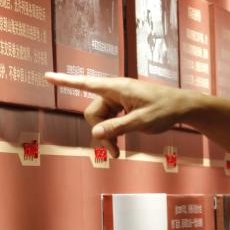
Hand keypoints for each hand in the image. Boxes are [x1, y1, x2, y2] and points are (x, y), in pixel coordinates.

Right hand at [45, 73, 195, 157]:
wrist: (183, 107)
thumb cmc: (165, 110)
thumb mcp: (142, 122)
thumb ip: (118, 128)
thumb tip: (95, 133)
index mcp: (117, 88)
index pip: (86, 83)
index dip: (65, 81)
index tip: (47, 76)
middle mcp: (115, 91)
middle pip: (93, 112)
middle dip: (99, 132)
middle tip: (114, 152)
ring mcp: (120, 98)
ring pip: (101, 118)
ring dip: (107, 135)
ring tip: (117, 153)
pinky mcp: (124, 105)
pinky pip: (110, 119)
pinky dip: (113, 131)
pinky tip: (118, 145)